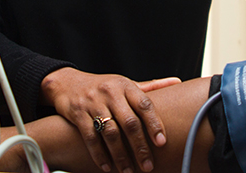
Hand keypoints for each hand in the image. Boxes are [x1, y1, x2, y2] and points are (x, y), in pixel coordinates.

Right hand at [41, 68, 180, 172]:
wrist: (68, 83)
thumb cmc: (104, 86)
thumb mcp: (126, 83)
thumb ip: (150, 86)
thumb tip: (177, 81)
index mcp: (126, 85)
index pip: (144, 104)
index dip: (154, 123)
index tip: (161, 142)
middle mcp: (111, 93)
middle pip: (129, 122)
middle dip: (139, 146)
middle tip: (148, 166)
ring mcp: (93, 103)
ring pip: (110, 133)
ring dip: (120, 155)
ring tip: (128, 171)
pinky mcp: (78, 114)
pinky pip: (90, 137)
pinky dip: (99, 154)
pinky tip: (107, 167)